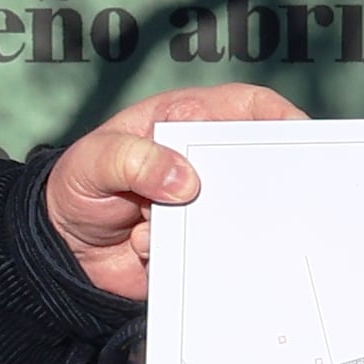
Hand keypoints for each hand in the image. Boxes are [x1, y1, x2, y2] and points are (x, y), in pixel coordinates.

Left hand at [46, 84, 301, 300]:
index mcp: (182, 122)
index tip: (299, 137)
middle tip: (247, 198)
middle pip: (255, 164)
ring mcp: (202, 205)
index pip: (245, 108)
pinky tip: (144, 248)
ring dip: (210, 225)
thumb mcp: (93, 161)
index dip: (278, 117)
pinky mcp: (197, 244)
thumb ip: (134, 160)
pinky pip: (214, 252)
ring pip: (239, 214)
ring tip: (157, 226)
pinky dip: (186, 255)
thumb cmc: (78, 185)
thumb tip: (184, 181)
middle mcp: (200, 161)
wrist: (63, 250)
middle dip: (258, 183)